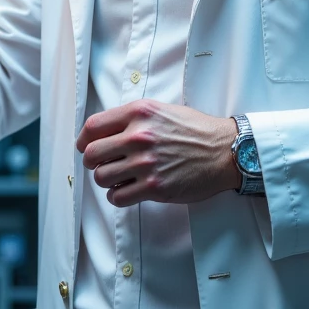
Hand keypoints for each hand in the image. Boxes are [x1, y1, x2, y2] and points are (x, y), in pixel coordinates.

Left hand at [76, 100, 241, 206]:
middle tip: (103, 164)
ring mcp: (147, 163)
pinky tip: (128, 190)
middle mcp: (140, 136)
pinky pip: (118, 197)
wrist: (225, 152)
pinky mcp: (155, 187)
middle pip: (92, 154)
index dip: (84, 140)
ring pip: (102, 177)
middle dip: (93, 162)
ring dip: (106, 180)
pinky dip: (118, 196)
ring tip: (119, 178)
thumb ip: (132, 118)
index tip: (86, 147)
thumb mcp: (162, 111)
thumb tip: (102, 132)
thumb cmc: (195, 131)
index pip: (92, 127)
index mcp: (139, 113)